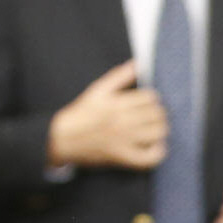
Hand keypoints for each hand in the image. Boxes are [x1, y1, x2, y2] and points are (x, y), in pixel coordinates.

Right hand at [48, 62, 167, 170]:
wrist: (62, 138)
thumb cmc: (82, 113)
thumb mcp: (97, 90)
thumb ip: (119, 76)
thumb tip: (138, 64)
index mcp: (116, 102)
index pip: (150, 98)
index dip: (153, 100)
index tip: (148, 105)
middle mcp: (121, 120)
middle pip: (157, 115)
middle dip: (159, 115)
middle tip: (153, 118)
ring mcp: (123, 140)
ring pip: (158, 133)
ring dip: (160, 131)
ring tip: (154, 131)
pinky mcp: (122, 157)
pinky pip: (150, 158)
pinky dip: (158, 153)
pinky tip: (155, 147)